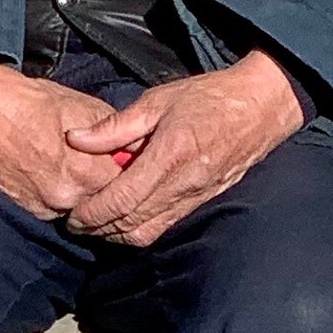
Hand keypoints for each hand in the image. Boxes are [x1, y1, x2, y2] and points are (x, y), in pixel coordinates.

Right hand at [0, 59, 124, 219]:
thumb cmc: (30, 102)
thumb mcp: (82, 106)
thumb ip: (112, 131)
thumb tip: (134, 146)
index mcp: (85, 171)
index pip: (126, 187)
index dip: (132, 175)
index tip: (131, 165)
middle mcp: (66, 197)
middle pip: (106, 204)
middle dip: (110, 189)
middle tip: (106, 170)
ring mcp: (44, 208)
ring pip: (81, 210)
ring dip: (86, 197)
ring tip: (79, 172)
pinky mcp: (27, 211)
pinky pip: (57, 211)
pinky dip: (63, 199)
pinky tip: (58, 177)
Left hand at [60, 51, 304, 246]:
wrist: (260, 108)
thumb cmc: (209, 98)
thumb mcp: (158, 100)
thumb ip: (115, 126)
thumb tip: (76, 139)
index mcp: (168, 157)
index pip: (121, 200)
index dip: (92, 214)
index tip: (72, 214)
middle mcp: (182, 185)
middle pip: (131, 224)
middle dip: (99, 230)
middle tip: (75, 224)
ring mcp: (194, 198)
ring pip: (148, 233)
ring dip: (118, 235)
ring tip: (97, 223)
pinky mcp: (202, 202)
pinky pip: (166, 225)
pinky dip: (140, 230)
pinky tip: (126, 218)